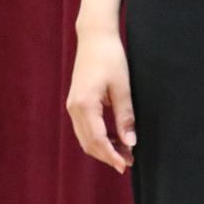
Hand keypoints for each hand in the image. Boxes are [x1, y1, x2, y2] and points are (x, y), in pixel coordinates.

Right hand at [65, 29, 135, 173]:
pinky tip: (115, 138)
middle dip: (108, 155)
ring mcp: (73, 106)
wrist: (95, 37)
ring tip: (125, 152)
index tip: (125, 166)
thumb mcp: (122, 86)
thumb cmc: (111, 57)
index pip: (98, 140)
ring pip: (86, 137)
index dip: (112, 155)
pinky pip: (85, 127)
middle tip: (129, 162)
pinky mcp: (76, 103)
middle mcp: (74, 109)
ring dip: (103, 147)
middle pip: (89, 143)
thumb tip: (130, 142)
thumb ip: (125, 116)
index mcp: (84, 106)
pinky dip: (99, 136)